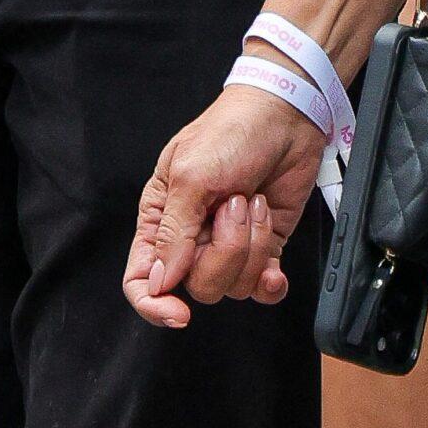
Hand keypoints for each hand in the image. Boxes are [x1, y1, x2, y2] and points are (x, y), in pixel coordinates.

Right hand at [124, 87, 326, 329]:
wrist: (285, 115)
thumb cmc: (231, 131)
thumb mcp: (192, 174)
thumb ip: (173, 231)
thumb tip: (160, 282)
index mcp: (161, 216)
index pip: (142, 279)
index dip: (154, 305)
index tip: (179, 313)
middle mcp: (192, 237)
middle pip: (197, 286)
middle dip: (224, 251)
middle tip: (233, 204)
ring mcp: (229, 244)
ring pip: (234, 286)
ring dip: (251, 245)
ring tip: (253, 202)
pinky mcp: (263, 247)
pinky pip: (262, 288)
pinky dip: (270, 278)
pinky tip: (275, 261)